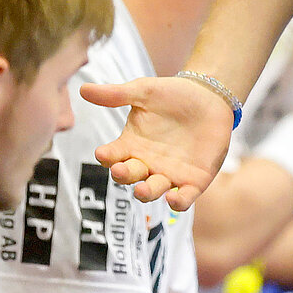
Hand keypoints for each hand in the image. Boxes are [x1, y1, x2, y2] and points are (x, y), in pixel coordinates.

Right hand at [85, 74, 235, 210]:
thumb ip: (115, 94)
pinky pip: (183, 198)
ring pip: (153, 190)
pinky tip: (173, 199)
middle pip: (130, 176)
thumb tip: (82, 89)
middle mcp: (147, 163)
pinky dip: (178, 202)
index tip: (103, 153)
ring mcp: (169, 174)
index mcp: (131, 145)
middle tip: (120, 169)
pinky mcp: (194, 181)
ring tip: (141, 190)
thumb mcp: (143, 92)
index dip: (107, 157)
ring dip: (146, 193)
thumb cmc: (172, 94)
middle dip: (124, 175)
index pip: (113, 156)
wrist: (209, 97)